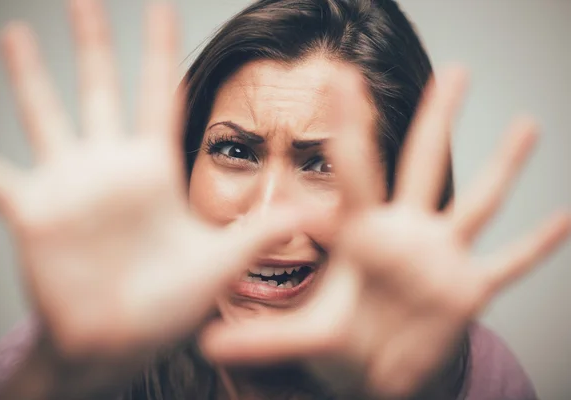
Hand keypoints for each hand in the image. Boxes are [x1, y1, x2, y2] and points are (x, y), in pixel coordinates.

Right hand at [0, 0, 303, 359]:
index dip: (159, 47)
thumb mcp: (220, 262)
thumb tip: (318, 212)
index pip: (158, 93)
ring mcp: (70, 188)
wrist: (122, 343)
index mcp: (153, 169)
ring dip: (29, 77)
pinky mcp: (36, 216)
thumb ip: (261, 232)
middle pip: (99, 89)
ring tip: (17, 34)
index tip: (160, 3)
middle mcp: (110, 168)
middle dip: (93, 42)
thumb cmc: (170, 306)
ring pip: (46, 117)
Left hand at [199, 67, 570, 397]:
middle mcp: (403, 235)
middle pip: (420, 166)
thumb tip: (206, 346)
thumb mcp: (307, 338)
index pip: (354, 177)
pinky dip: (540, 245)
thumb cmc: (343, 344)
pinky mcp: (469, 290)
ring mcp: (440, 259)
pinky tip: (569, 217)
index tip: (339, 84)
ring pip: (476, 202)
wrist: (376, 372)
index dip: (348, 132)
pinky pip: (511, 262)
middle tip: (450, 71)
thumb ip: (263, 342)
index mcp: (361, 238)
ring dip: (503, 165)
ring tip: (526, 122)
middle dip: (433, 120)